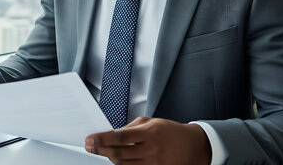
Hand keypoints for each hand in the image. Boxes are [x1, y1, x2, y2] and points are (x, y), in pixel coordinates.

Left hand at [85, 117, 210, 164]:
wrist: (193, 146)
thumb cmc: (170, 131)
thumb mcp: (151, 122)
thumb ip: (131, 127)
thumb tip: (112, 133)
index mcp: (150, 133)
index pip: (120, 136)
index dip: (102, 139)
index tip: (90, 138)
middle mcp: (151, 149)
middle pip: (119, 153)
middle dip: (100, 149)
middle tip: (89, 145)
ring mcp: (153, 163)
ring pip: (123, 164)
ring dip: (108, 157)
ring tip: (100, 150)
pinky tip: (114, 159)